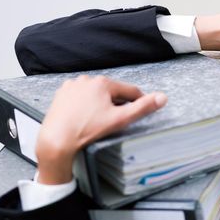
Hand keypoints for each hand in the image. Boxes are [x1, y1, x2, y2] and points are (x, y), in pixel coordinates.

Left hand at [36, 75, 166, 184]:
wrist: (57, 139)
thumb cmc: (87, 130)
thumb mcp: (120, 120)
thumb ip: (142, 108)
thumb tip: (162, 98)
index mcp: (103, 83)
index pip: (130, 90)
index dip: (138, 101)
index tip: (141, 110)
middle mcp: (86, 80)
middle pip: (112, 92)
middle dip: (117, 104)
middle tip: (117, 120)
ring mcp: (72, 86)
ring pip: (96, 94)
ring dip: (101, 103)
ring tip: (99, 120)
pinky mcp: (62, 94)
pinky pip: (81, 97)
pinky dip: (86, 104)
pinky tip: (85, 117)